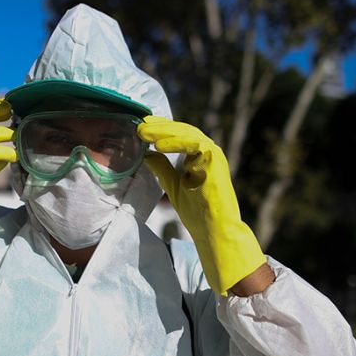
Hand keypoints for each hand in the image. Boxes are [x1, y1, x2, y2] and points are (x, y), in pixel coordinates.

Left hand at [138, 116, 267, 294]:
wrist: (214, 229)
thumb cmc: (198, 212)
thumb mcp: (173, 186)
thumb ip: (162, 169)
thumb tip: (146, 155)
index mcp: (199, 157)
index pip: (179, 136)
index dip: (161, 129)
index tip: (142, 126)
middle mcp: (207, 153)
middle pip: (182, 131)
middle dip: (160, 127)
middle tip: (140, 126)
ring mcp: (212, 155)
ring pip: (188, 134)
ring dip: (164, 131)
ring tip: (144, 132)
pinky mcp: (215, 160)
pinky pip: (194, 144)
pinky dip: (176, 143)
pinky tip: (158, 145)